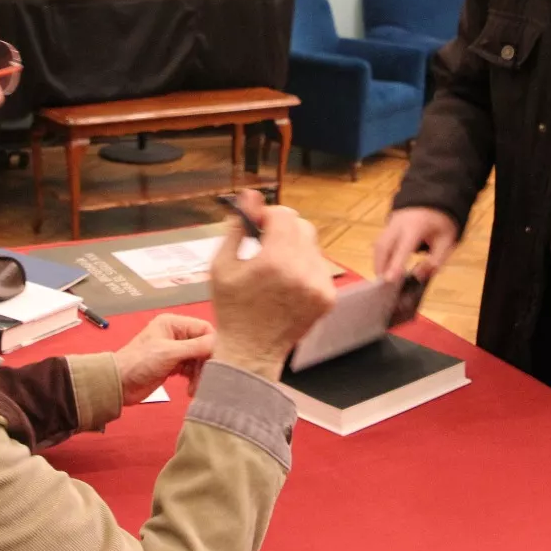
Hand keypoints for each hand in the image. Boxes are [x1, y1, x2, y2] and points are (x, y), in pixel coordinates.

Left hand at [113, 313, 215, 405]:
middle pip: (203, 345)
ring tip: (195, 387)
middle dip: (205, 363)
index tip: (214, 362)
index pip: (204, 329)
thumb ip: (195, 347)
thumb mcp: (169, 352)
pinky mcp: (173, 366)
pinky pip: (191, 369)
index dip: (212, 345)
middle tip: (205, 379)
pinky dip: (194, 379)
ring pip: (199, 359)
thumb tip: (219, 344)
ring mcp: (175, 350)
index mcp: (174, 323)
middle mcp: (176, 334)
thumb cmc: (140, 362)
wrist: (119, 384)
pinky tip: (191, 389)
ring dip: (200, 374)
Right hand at [210, 190, 336, 381]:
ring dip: (294, 248)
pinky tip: (286, 284)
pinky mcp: (328, 297)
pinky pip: (318, 266)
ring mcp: (319, 285)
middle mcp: (302, 270)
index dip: (268, 216)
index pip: (283, 215)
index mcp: (275, 261)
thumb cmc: (232, 309)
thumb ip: (238, 228)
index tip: (257, 226)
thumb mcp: (222, 264)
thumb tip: (249, 197)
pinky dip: (304, 268)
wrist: (251, 352)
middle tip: (265, 245)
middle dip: (282, 230)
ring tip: (274, 269)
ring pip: (311, 245)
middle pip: (301, 226)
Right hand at [374, 206, 458, 281]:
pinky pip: (380, 242)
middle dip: (381, 266)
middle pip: (383, 246)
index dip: (396, 264)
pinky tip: (385, 268)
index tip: (389, 280)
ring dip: (379, 262)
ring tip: (383, 279)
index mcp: (416, 226)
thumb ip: (435, 260)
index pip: (403, 247)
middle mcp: (399, 224)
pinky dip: (380, 256)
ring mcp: (391, 223)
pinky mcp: (389, 226)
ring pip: (379, 244)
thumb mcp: (447, 240)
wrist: (435, 199)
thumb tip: (419, 275)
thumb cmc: (441, 221)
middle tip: (382, 285)